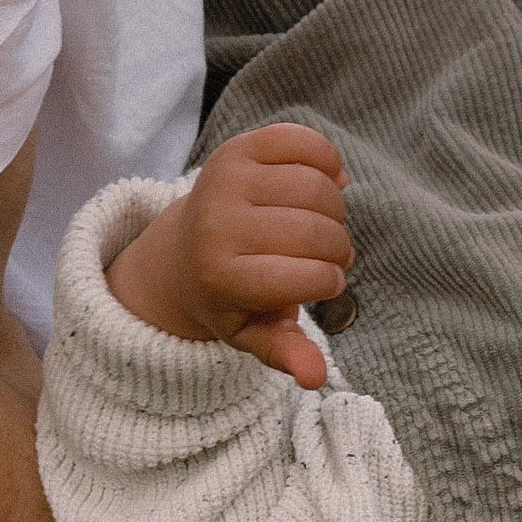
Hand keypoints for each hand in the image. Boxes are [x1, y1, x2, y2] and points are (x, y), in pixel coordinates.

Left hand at [104, 125, 353, 391]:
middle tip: (330, 255)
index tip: (324, 284)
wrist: (183, 251)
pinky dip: (327, 162)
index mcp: (222, 275)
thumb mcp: (251, 333)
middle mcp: (218, 223)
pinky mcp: (236, 147)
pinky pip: (305, 143)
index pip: (310, 277)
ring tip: (322, 222)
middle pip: (318, 231)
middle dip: (338, 247)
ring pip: (319, 187)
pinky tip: (323, 181)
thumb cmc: (230, 297)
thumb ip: (284, 352)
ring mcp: (226, 179)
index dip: (331, 281)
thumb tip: (316, 378)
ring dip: (335, 208)